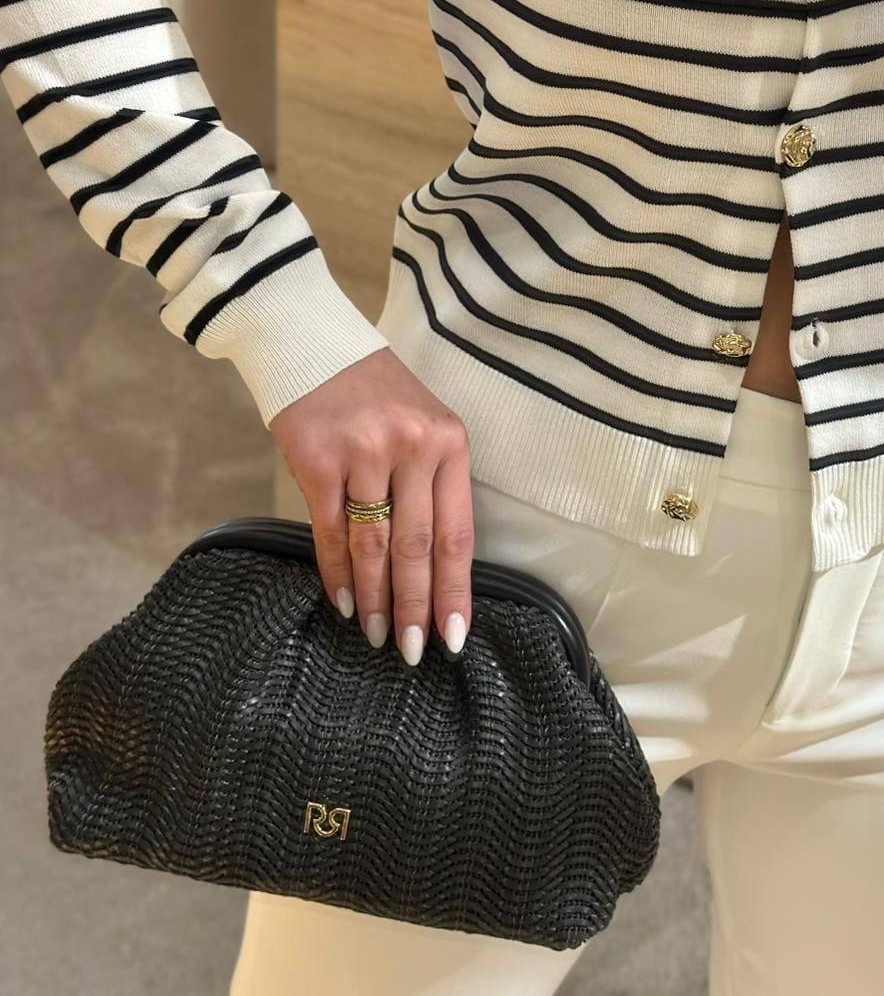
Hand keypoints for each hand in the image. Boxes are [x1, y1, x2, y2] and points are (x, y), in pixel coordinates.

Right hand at [267, 347, 473, 664]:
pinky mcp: (318, 459)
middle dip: (415, 606)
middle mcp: (412, 447)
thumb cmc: (375, 392)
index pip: (458, 533)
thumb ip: (431, 484)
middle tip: (413, 652)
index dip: (456, 590)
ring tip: (375, 636)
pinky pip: (330, 529)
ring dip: (375, 598)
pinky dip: (337, 571)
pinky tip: (343, 602)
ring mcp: (364, 453)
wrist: (313, 344)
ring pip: (374, 544)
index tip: (456, 635)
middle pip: (418, 547)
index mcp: (449, 442)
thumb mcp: (422, 425)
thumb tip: (431, 569)